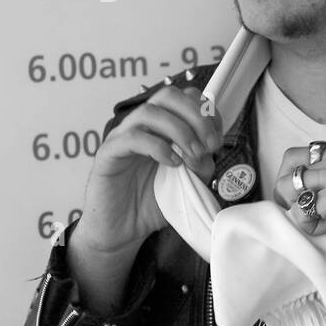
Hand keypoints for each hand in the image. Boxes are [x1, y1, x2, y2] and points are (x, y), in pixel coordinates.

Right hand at [74, 85, 223, 254]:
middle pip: (168, 96)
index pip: (185, 99)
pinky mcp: (108, 153)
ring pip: (149, 111)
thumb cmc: (151, 203)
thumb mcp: (188, 183)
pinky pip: (131, 138)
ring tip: (191, 155)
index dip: (206, 114)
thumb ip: (200, 164)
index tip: (217, 140)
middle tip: (209, 145)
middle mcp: (142, 126)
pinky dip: (157, 147)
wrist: (121, 230)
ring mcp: (123, 137)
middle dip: (196, 116)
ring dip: (179, 131)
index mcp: (162, 127)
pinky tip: (171, 163)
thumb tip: (209, 152)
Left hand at [273, 145, 325, 282]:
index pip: (297, 156)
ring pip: (289, 189)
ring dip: (303, 213)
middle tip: (307, 213)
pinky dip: (314, 227)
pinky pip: (303, 211)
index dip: (290, 180)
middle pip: (288, 168)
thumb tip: (289, 189)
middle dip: (288, 194)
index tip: (299, 200)